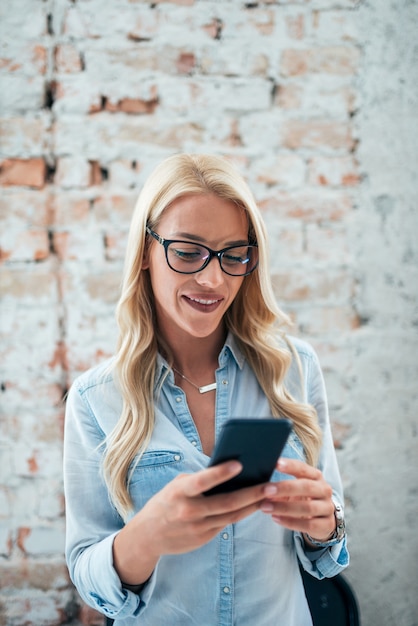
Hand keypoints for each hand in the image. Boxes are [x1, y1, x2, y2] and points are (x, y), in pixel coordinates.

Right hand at [113, 460, 268, 584]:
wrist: (148, 535)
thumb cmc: (166, 501)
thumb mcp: (176, 486)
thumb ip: (199, 481)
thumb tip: (230, 473)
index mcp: (179, 493)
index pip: (202, 481)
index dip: (220, 473)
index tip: (239, 464)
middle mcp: (189, 511)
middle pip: (226, 503)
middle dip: (251, 493)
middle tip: (270, 484)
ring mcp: (197, 528)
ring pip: (231, 516)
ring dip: (252, 505)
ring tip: (269, 494)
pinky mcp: (203, 539)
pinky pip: (226, 524)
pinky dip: (241, 513)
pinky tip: (254, 504)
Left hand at [260, 458, 335, 542]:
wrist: (322, 519)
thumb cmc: (303, 498)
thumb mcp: (295, 488)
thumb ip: (282, 485)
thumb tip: (261, 484)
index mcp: (316, 476)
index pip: (304, 468)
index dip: (290, 466)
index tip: (275, 464)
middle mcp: (324, 490)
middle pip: (306, 486)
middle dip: (285, 488)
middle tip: (266, 490)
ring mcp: (327, 508)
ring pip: (307, 507)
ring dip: (284, 507)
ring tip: (265, 507)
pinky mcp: (327, 524)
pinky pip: (309, 524)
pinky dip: (290, 522)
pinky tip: (275, 518)